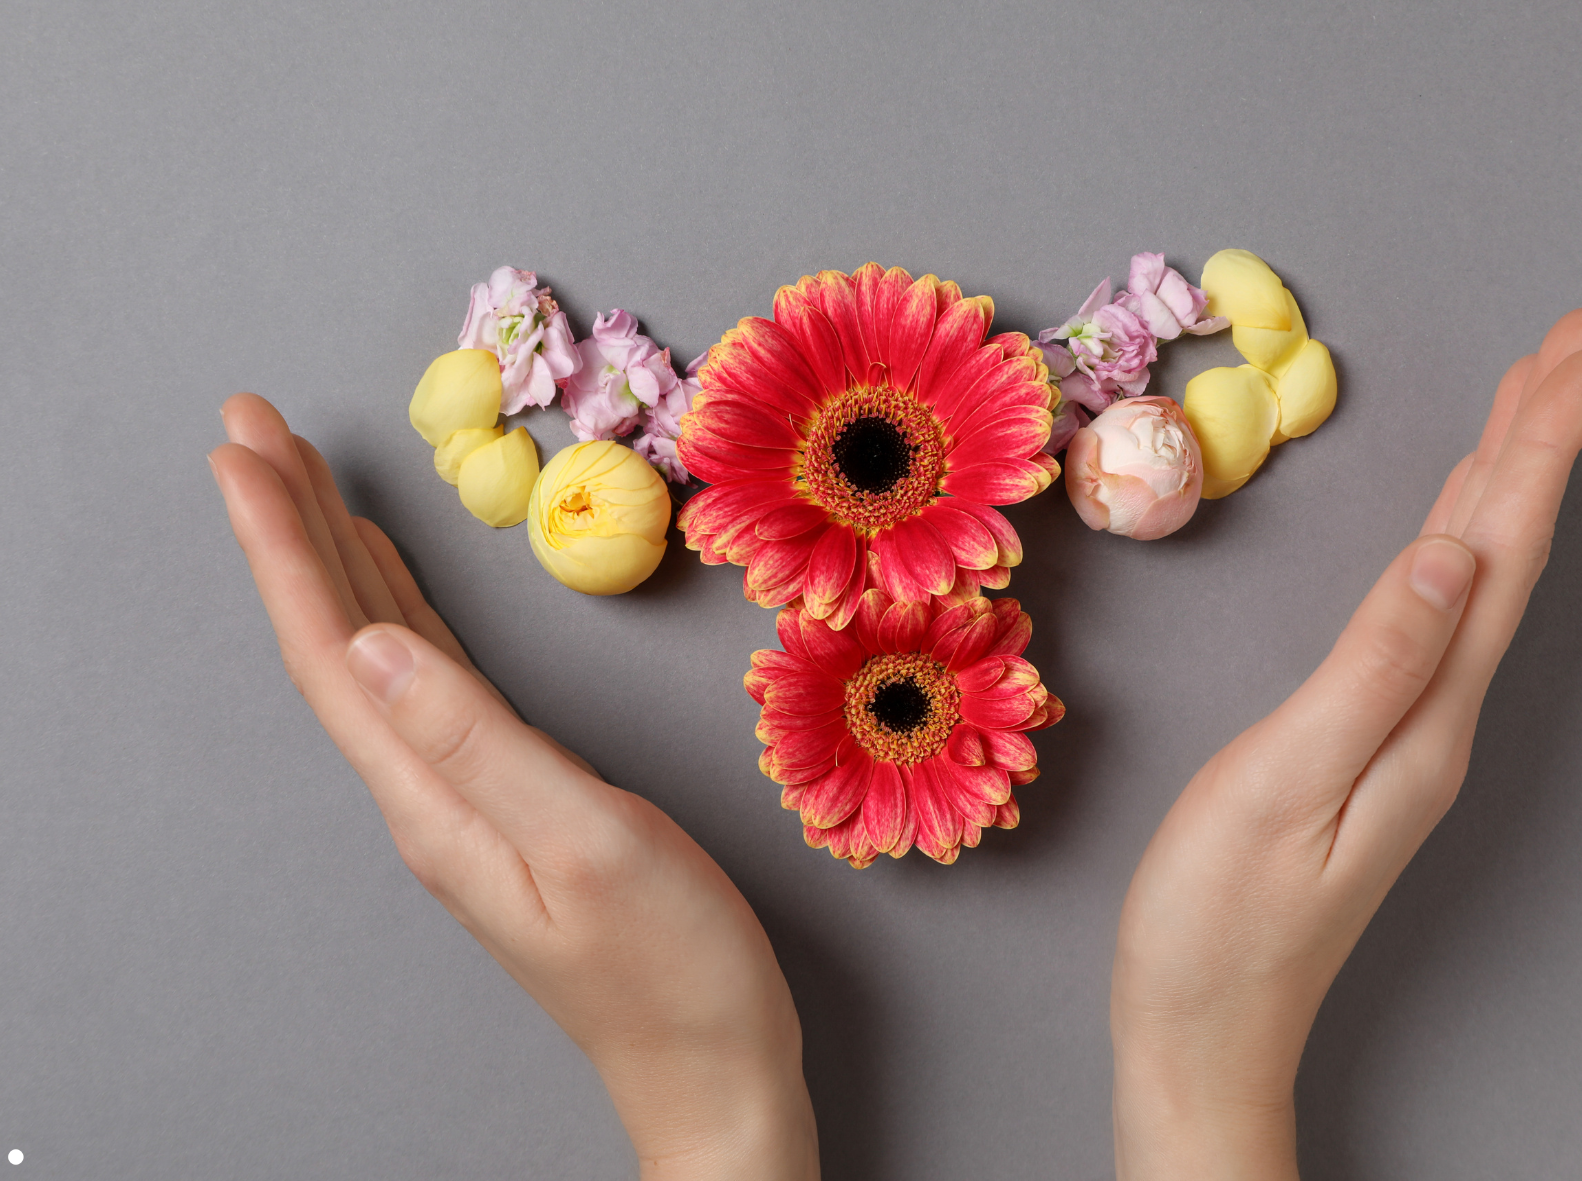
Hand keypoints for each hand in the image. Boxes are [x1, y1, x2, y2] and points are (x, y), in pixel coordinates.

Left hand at [209, 395, 818, 1179]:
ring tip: (305, 480)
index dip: (284, 545)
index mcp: (435, 798)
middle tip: (254, 425)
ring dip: (335, 562)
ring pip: (378, 656)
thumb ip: (481, 742)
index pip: (334, 650)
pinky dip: (400, 615)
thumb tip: (378, 643)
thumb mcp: (587, 841)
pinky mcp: (507, 801)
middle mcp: (429, 794)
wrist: (710, 1065)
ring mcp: (464, 800)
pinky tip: (392, 587)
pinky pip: (428, 684)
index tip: (246, 449)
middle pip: (337, 642)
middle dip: (290, 528)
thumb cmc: (672, 966)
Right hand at [1110, 310, 1581, 1178]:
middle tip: (1578, 340)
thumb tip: (1451, 554)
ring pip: (1477, 579)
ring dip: (1509, 483)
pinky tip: (1453, 526)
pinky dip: (1457, 546)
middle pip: (1507, 554)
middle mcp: (1437, 717)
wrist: (1202, 1026)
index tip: (1577, 352)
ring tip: (1530, 402)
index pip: (1499, 552)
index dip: (1538, 446)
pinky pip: (1437, 616)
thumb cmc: (1217, 917)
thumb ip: (1372, 665)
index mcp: (1426, 714)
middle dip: (1543, 439)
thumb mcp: (1284, 782)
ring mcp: (1409, 734)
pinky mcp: (1370, 745)